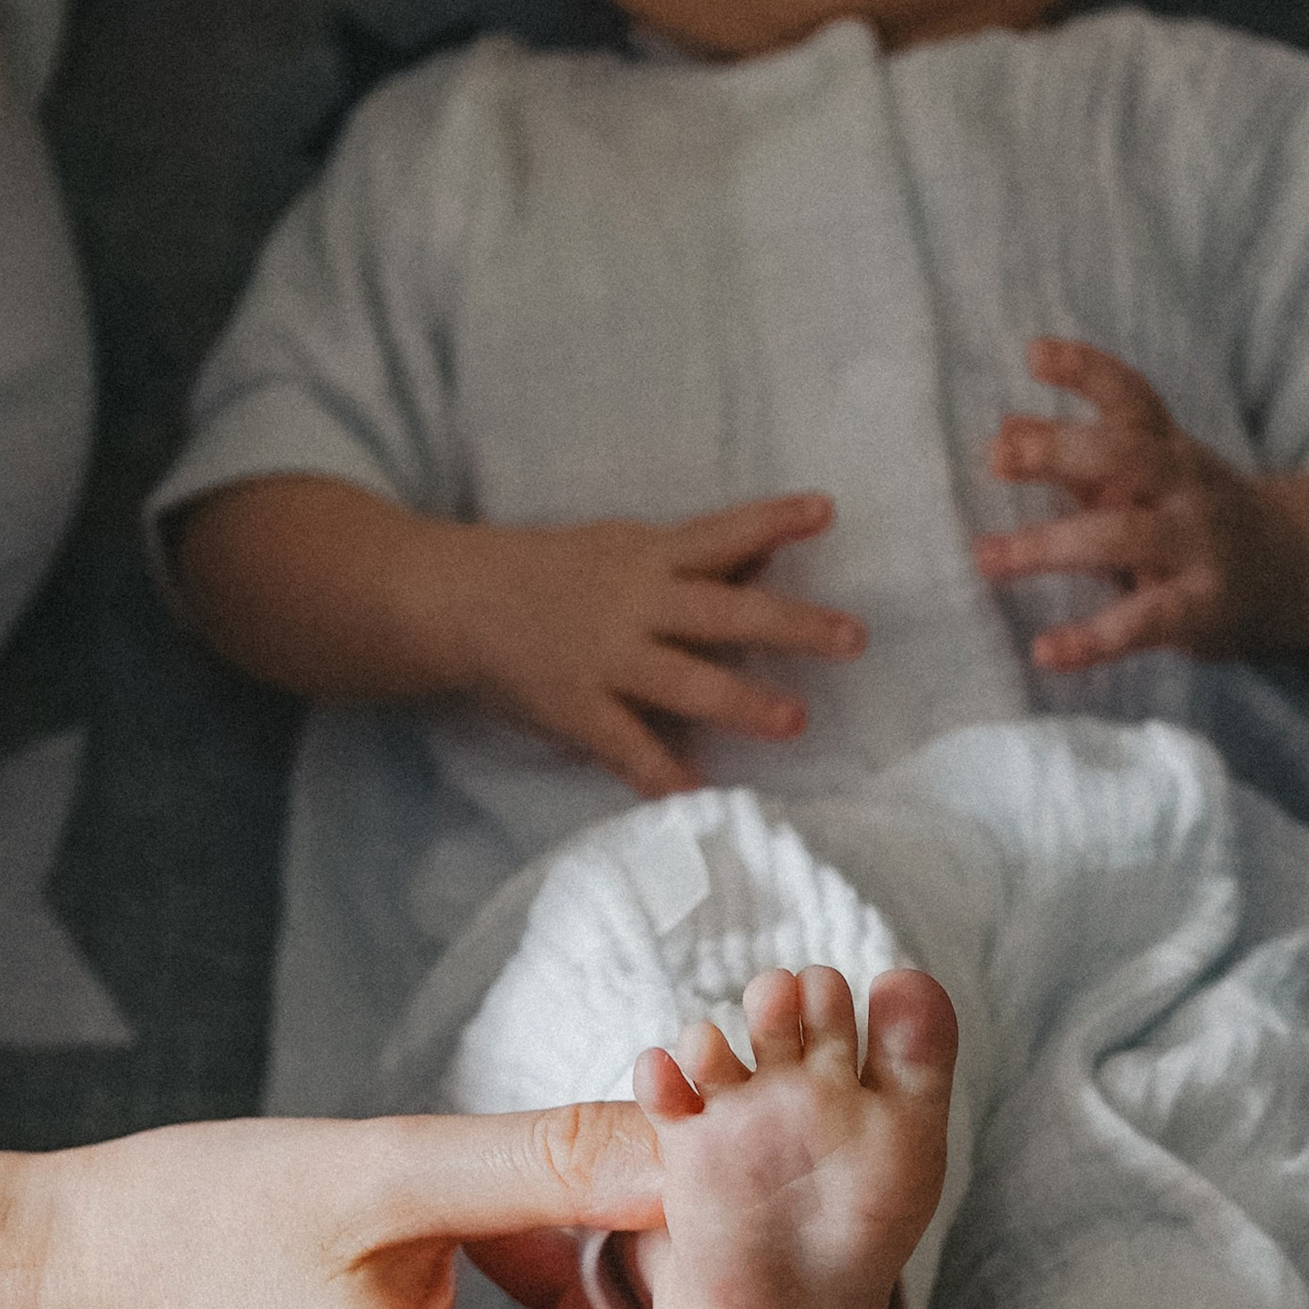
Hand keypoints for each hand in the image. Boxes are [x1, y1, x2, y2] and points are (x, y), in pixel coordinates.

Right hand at [452, 497, 864, 796]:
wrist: (455, 602)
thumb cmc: (551, 570)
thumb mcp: (623, 546)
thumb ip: (695, 556)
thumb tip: (771, 550)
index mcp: (649, 557)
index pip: (723, 533)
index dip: (774, 520)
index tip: (825, 510)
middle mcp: (636, 605)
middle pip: (725, 612)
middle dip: (791, 626)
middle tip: (853, 637)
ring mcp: (608, 660)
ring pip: (687, 682)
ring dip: (744, 703)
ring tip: (795, 720)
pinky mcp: (580, 710)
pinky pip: (630, 749)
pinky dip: (664, 777)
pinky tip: (703, 798)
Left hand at [976, 340, 1308, 672]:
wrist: (1297, 569)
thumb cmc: (1198, 515)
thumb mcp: (1150, 476)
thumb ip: (1081, 457)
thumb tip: (1005, 427)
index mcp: (1170, 448)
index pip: (1131, 396)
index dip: (1085, 370)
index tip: (1034, 353)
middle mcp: (1187, 487)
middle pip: (1125, 455)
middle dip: (1060, 451)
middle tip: (998, 457)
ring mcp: (1198, 545)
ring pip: (1121, 537)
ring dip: (1049, 545)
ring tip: (987, 556)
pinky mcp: (1202, 606)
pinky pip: (1141, 622)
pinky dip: (1091, 640)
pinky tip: (1045, 651)